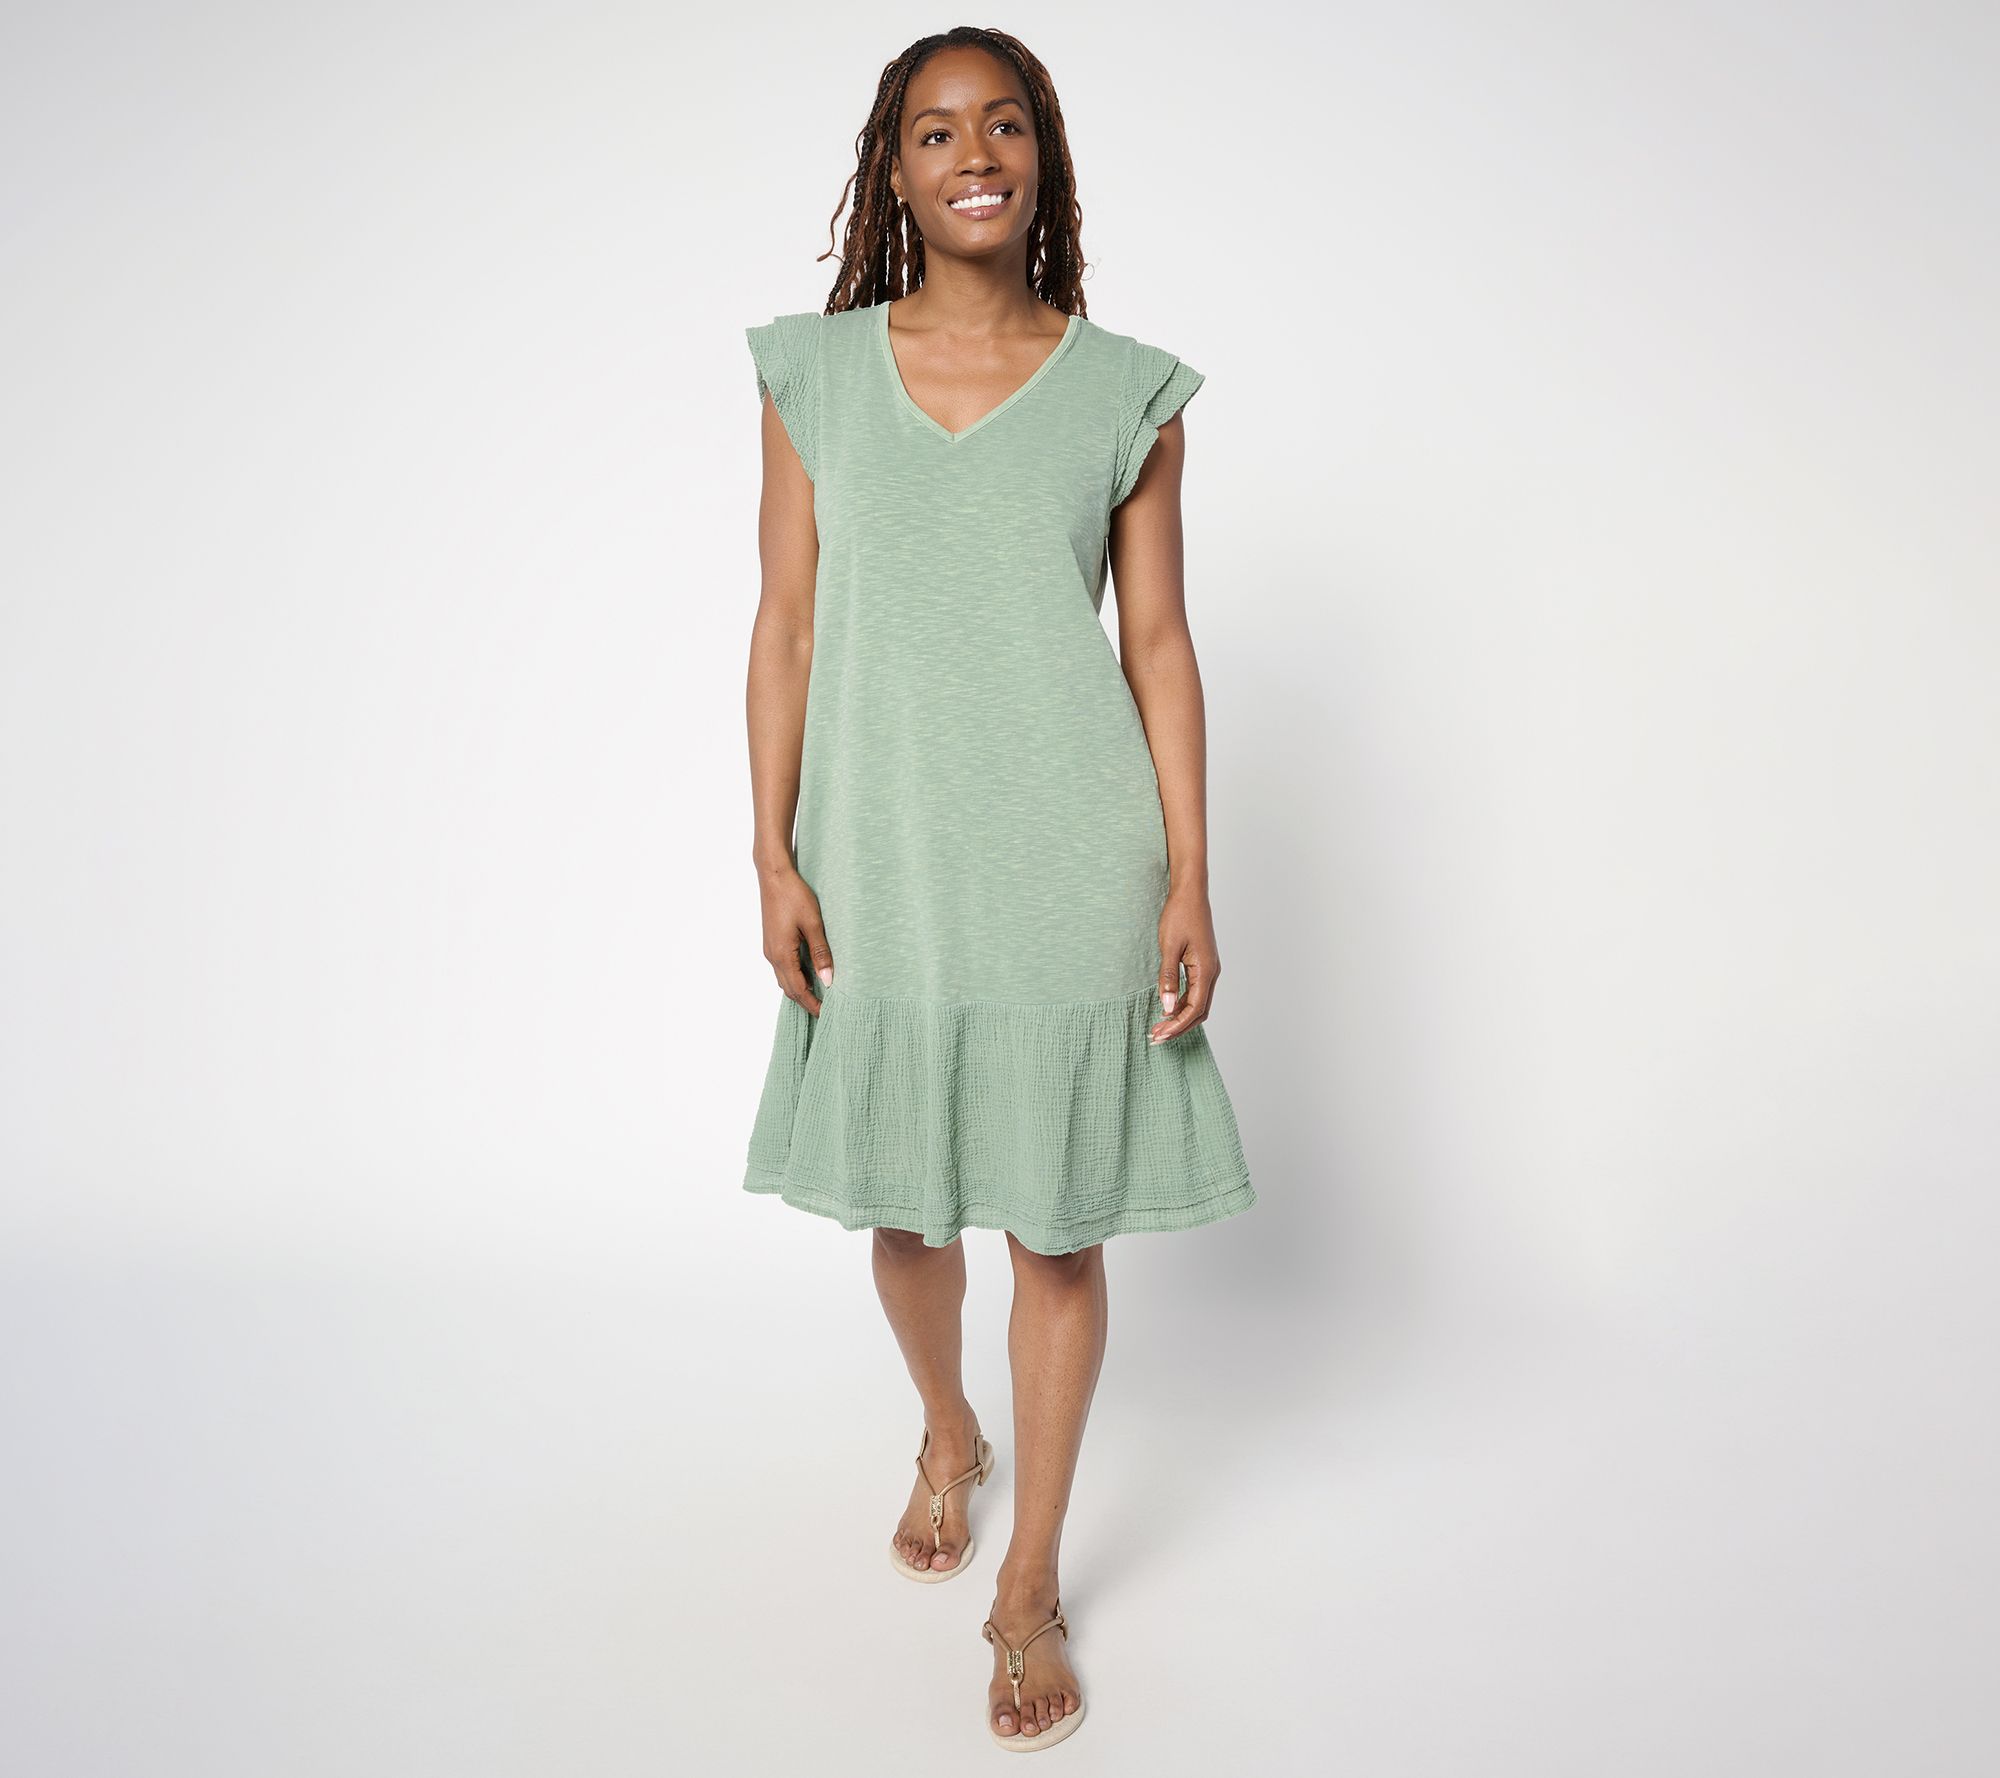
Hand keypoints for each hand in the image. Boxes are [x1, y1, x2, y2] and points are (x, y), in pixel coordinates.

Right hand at [758, 863, 833, 1015]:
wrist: (774, 876)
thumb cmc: (794, 896)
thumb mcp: (813, 924)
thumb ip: (821, 953)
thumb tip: (828, 980)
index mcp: (782, 954)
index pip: (798, 989)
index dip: (812, 1004)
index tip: (826, 1014)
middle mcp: (772, 955)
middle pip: (789, 988)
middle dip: (805, 1001)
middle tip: (825, 1010)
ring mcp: (770, 949)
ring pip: (784, 979)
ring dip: (800, 990)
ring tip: (819, 996)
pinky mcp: (772, 942)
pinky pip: (782, 967)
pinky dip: (795, 977)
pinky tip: (808, 974)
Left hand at [1150, 885, 1219, 1042]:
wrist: (1190, 893)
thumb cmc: (1180, 915)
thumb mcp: (1169, 947)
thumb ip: (1167, 977)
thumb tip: (1165, 1006)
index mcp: (1206, 970)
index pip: (1194, 1009)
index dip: (1177, 1025)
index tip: (1159, 1034)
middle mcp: (1211, 972)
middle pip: (1199, 1011)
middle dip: (1179, 1027)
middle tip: (1156, 1037)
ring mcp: (1209, 969)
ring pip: (1198, 1003)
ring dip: (1180, 1017)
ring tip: (1159, 1026)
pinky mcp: (1202, 964)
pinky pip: (1195, 991)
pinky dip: (1181, 1004)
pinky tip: (1166, 1008)